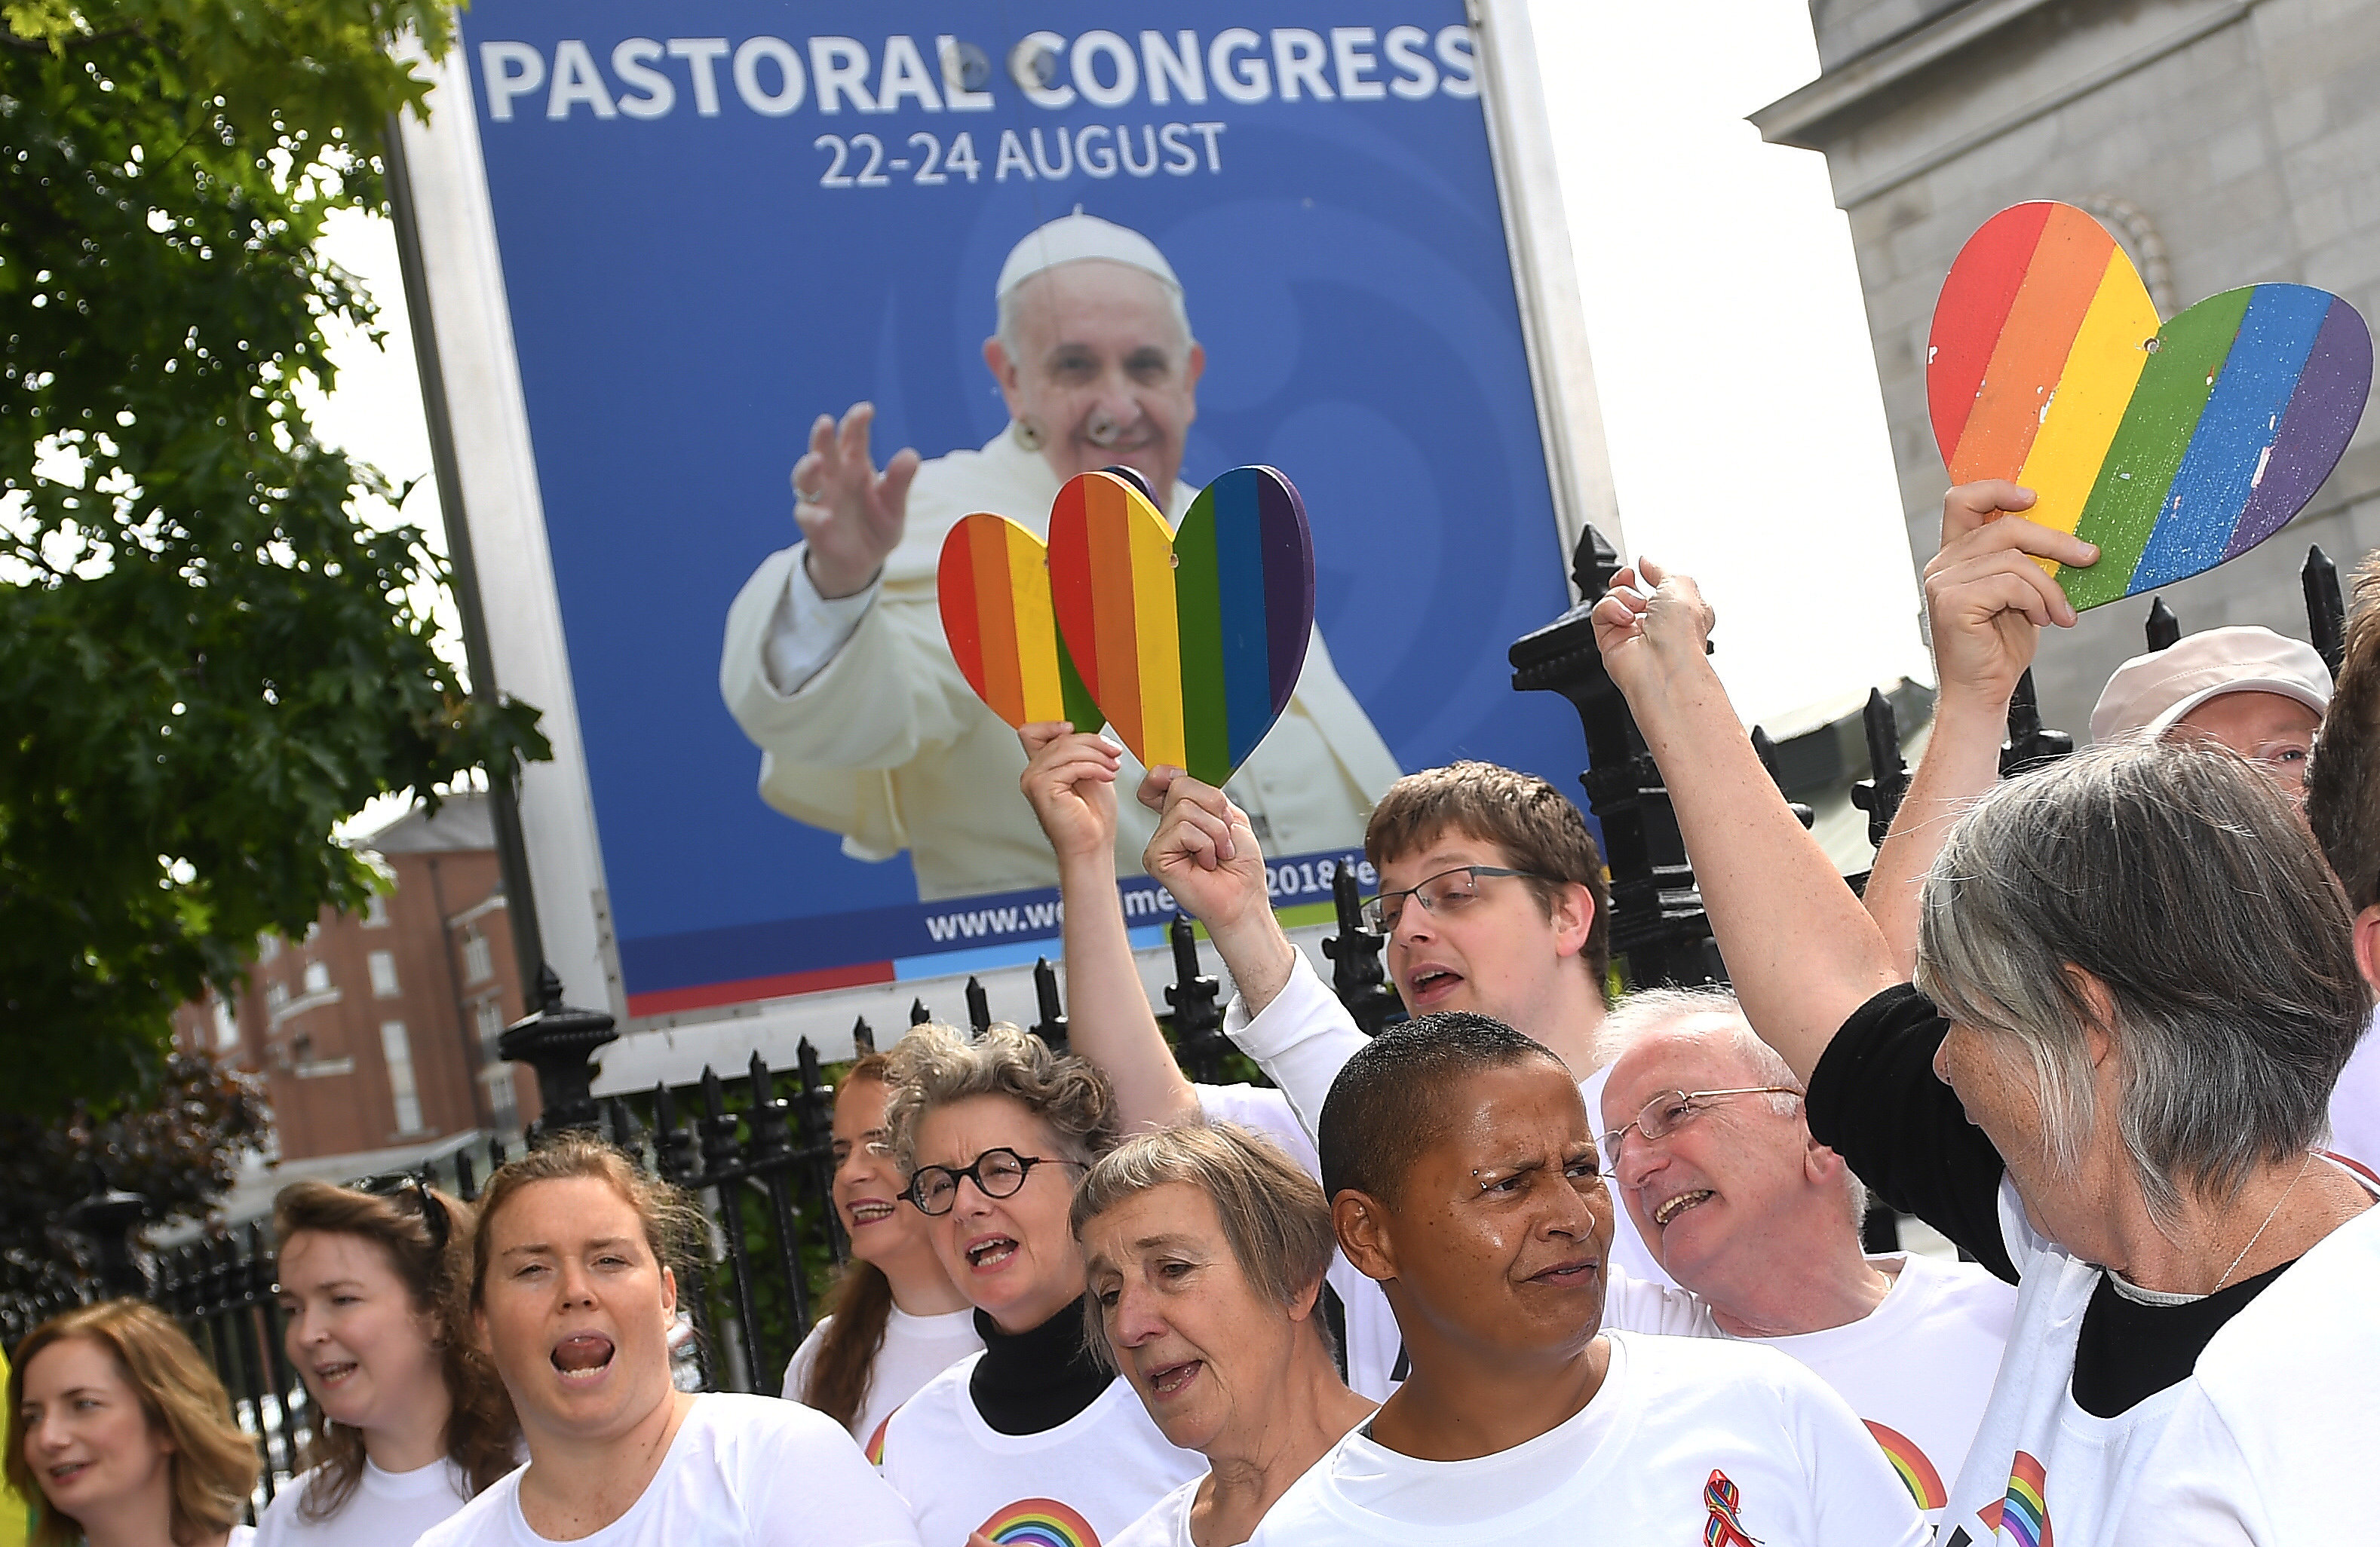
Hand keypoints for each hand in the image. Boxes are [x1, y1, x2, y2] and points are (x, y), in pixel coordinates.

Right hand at [791, 402, 921, 598]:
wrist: (863, 563)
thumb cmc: (877, 527)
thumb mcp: (894, 506)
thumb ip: (900, 483)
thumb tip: (910, 455)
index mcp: (856, 466)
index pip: (854, 439)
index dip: (856, 423)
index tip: (865, 410)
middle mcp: (834, 478)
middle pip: (824, 451)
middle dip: (823, 437)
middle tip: (826, 422)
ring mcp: (820, 500)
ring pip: (805, 478)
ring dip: (808, 468)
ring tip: (817, 461)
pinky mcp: (812, 525)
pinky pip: (808, 516)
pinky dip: (815, 516)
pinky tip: (826, 517)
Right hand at [1019, 723, 1120, 865]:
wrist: (1092, 846)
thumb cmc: (1092, 818)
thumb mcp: (1090, 773)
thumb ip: (1081, 753)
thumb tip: (1086, 733)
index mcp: (1042, 768)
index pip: (1032, 732)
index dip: (1053, 725)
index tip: (1076, 730)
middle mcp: (1033, 773)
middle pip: (1060, 738)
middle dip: (1093, 742)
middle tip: (1113, 753)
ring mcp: (1034, 780)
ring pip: (1066, 748)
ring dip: (1097, 755)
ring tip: (1112, 767)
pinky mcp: (1041, 788)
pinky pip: (1070, 765)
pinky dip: (1094, 768)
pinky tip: (1105, 776)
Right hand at [1142, 768, 1271, 936]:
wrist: (1244, 899)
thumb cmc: (1241, 867)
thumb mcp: (1231, 817)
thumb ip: (1207, 795)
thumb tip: (1178, 776)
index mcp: (1183, 814)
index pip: (1160, 779)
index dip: (1169, 774)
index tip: (1185, 785)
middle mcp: (1168, 826)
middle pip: (1180, 785)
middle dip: (1214, 807)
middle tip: (1222, 834)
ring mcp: (1160, 842)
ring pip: (1184, 809)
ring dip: (1215, 832)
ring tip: (1217, 852)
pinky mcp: (1156, 858)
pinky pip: (1182, 831)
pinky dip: (1205, 845)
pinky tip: (1206, 862)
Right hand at [1589, 558, 1715, 697]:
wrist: (1664, 665)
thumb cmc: (1682, 634)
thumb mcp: (1682, 584)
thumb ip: (1660, 569)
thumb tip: (1645, 562)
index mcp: (1678, 610)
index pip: (1657, 586)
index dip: (1648, 574)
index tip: (1643, 568)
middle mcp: (1654, 623)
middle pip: (1630, 589)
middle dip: (1628, 580)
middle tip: (1630, 578)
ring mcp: (1631, 631)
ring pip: (1612, 598)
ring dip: (1622, 596)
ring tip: (1635, 608)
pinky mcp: (1610, 640)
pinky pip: (1599, 613)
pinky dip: (1609, 610)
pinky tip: (1624, 619)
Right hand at [1921, 481, 2095, 710]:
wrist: (1982, 693)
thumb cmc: (1999, 647)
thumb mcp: (2019, 594)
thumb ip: (2024, 563)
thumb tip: (2068, 537)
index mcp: (1954, 556)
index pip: (1962, 500)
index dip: (1997, 489)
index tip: (2035, 498)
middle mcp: (1942, 565)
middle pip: (2003, 526)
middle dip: (2054, 540)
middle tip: (2088, 556)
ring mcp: (1943, 583)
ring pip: (2013, 558)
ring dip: (2049, 587)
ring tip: (2058, 613)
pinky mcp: (1952, 602)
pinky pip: (2010, 584)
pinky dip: (2037, 601)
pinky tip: (2042, 621)